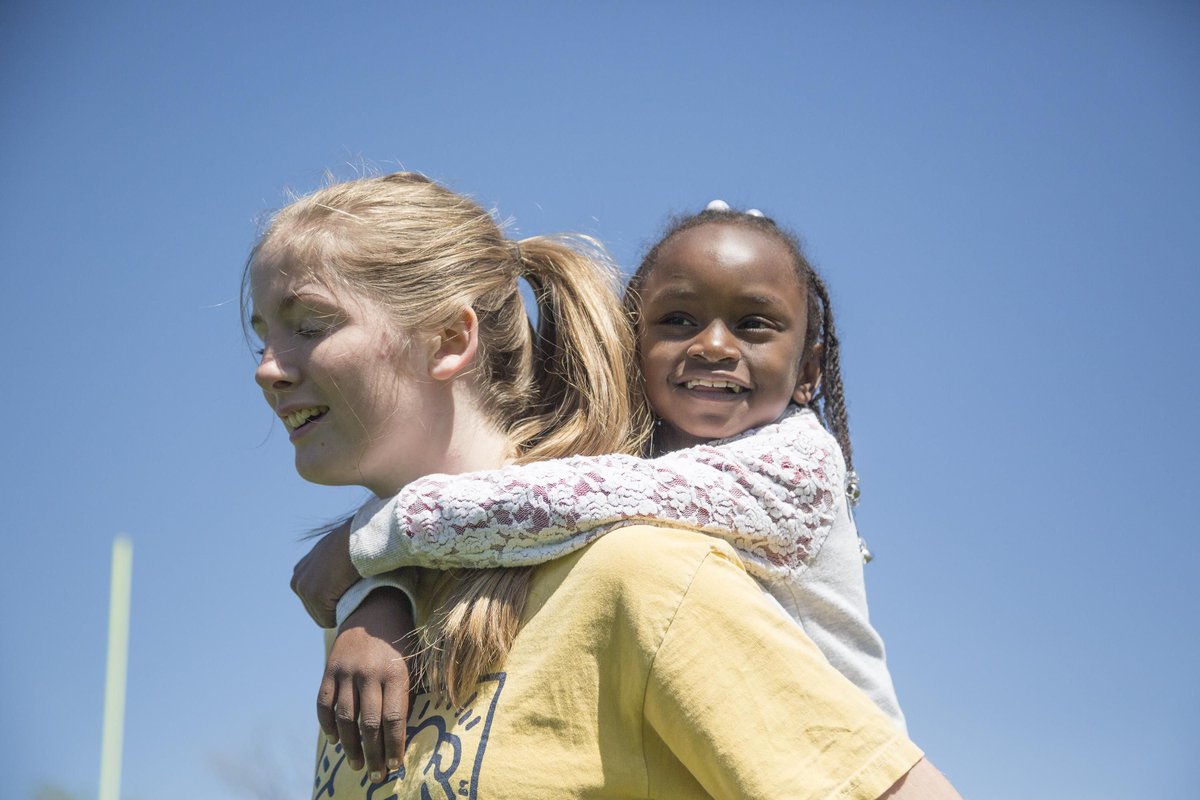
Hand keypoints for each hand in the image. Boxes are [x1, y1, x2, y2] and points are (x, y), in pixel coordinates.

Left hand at [292, 519, 359, 627]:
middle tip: (352, 594)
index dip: (334, 602)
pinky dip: (343, 612)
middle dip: (334, 608)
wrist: (357, 538)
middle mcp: (297, 581)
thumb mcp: (333, 556)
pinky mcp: (315, 595)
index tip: (348, 590)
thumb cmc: (352, 546)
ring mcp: (304, 589)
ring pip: (323, 617)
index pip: (313, 602)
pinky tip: (353, 595)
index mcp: (299, 573)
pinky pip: (330, 619)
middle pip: (316, 612)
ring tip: (353, 593)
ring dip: (339, 610)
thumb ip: (328, 569)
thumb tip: (336, 579)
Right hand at [318, 587, 415, 781]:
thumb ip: (410, 693)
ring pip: (345, 718)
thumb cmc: (402, 641)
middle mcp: (370, 673)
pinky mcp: (329, 668)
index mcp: (396, 672)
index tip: (395, 766)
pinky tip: (335, 740)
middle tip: (376, 775)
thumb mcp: (413, 662)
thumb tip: (408, 732)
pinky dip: (328, 724)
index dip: (393, 745)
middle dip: (373, 754)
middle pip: (369, 724)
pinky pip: (324, 703)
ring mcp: (346, 671)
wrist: (376, 607)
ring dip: (350, 746)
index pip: (394, 718)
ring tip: (357, 764)